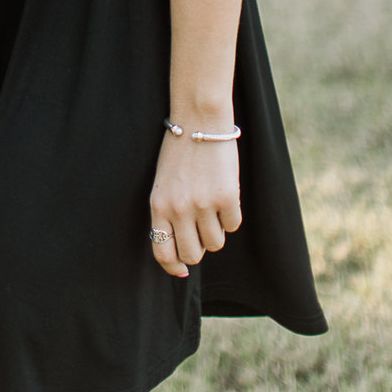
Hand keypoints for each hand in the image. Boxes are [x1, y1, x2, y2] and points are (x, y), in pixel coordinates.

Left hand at [148, 130, 242, 278]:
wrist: (199, 120)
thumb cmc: (179, 151)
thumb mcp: (163, 184)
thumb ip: (168, 213)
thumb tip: (182, 250)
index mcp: (158, 206)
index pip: (163, 253)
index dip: (174, 268)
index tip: (183, 271)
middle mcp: (179, 209)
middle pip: (192, 255)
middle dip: (199, 248)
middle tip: (202, 230)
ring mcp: (203, 204)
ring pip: (216, 242)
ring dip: (217, 230)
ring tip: (213, 206)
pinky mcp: (226, 197)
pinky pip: (233, 225)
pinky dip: (231, 215)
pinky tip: (225, 195)